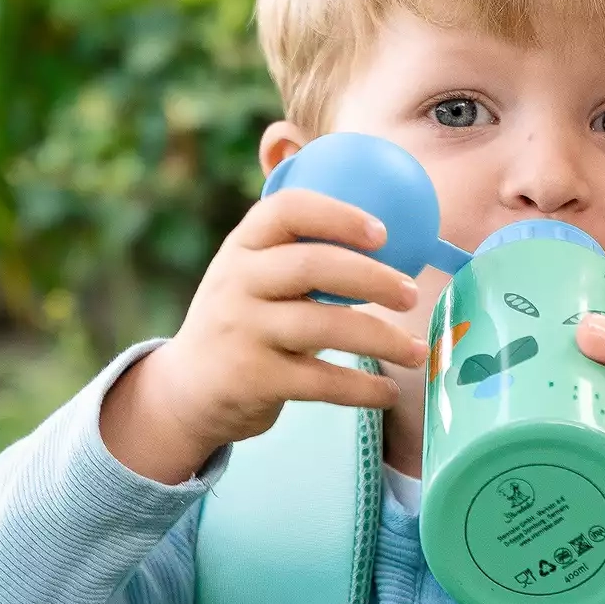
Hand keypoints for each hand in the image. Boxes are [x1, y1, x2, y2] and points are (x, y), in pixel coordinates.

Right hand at [100, 188, 429, 483]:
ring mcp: (243, 331)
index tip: (383, 233)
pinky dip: (362, 389)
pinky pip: (321, 381)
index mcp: (242, 246)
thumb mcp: (251, 279)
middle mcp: (237, 282)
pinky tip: (388, 393)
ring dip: (382, 339)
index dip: (338, 215)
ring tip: (418, 350)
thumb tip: (387, 244)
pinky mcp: (253, 379)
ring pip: (324, 327)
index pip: (287, 210)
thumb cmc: (242, 326)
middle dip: (372, 278)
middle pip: (313, 266)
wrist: (186, 391)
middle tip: (412, 294)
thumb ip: (298, 257)